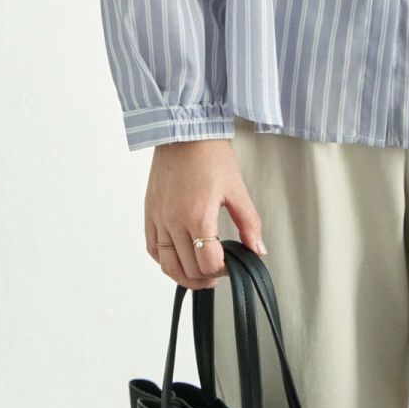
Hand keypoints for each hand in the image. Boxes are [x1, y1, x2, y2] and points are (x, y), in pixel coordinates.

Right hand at [144, 137, 266, 289]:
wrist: (184, 130)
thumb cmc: (210, 153)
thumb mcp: (237, 188)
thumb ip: (249, 223)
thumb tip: (258, 250)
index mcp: (198, 215)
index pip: (209, 263)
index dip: (224, 270)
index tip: (232, 264)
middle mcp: (174, 221)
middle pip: (189, 269)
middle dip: (207, 277)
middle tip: (220, 272)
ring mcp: (159, 218)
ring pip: (167, 265)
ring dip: (185, 277)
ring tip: (200, 275)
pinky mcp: (150, 212)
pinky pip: (153, 249)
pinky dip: (165, 261)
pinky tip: (178, 259)